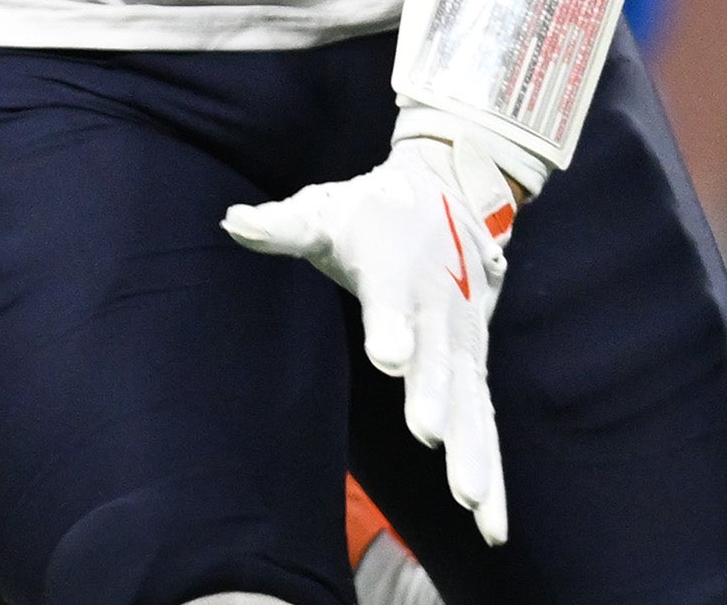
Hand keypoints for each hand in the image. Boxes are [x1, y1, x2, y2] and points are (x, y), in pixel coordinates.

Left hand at [225, 133, 514, 545]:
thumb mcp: (326, 212)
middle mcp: (437, 310)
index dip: (390, 327)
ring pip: (469, 402)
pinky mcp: (474, 369)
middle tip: (428, 433)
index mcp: (394, 271)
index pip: (390, 299)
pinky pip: (484, 425)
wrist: (448, 198)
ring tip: (470, 502)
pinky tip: (491, 527)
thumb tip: (233, 221)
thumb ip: (283, 226)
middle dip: (435, 396)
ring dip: (472, 450)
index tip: (390, 357)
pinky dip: (494, 474)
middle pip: (437, 358)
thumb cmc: (370, 215)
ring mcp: (461, 344)